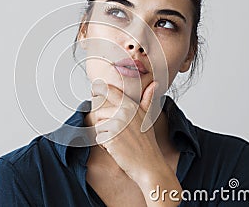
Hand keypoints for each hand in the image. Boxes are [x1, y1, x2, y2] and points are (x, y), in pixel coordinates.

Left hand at [91, 82, 181, 205]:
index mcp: (130, 106)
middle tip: (118, 134)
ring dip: (104, 135)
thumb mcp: (147, 118)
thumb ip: (147, 100)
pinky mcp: (111, 137)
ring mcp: (117, 124)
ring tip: (119, 141)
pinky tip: (117, 148)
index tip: (93, 88)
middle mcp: (123, 112)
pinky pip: (98, 138)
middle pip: (99, 112)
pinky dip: (104, 146)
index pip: (110, 91)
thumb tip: (154, 84)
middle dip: (104, 125)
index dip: (99, 88)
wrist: (149, 165)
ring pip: (97, 126)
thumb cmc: (147, 143)